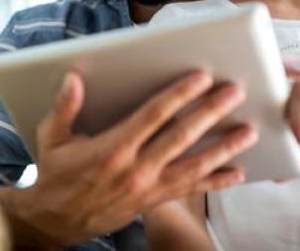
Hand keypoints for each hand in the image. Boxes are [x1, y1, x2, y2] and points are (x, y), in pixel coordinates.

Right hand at [0, 70, 256, 246]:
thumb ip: (65, 107)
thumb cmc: (55, 175)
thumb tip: (73, 79)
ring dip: (224, 148)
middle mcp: (136, 168)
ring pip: (194, 165)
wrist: (56, 221)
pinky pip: (190, 191)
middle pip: (182, 136)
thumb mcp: (51, 138)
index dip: (180, 95)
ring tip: (248, 131)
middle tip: (234, 93)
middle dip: (210, 113)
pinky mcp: (154, 201)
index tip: (201, 78)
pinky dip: (216, 182)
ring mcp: (148, 188)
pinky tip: (237, 173)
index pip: (154, 115)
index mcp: (113, 148)